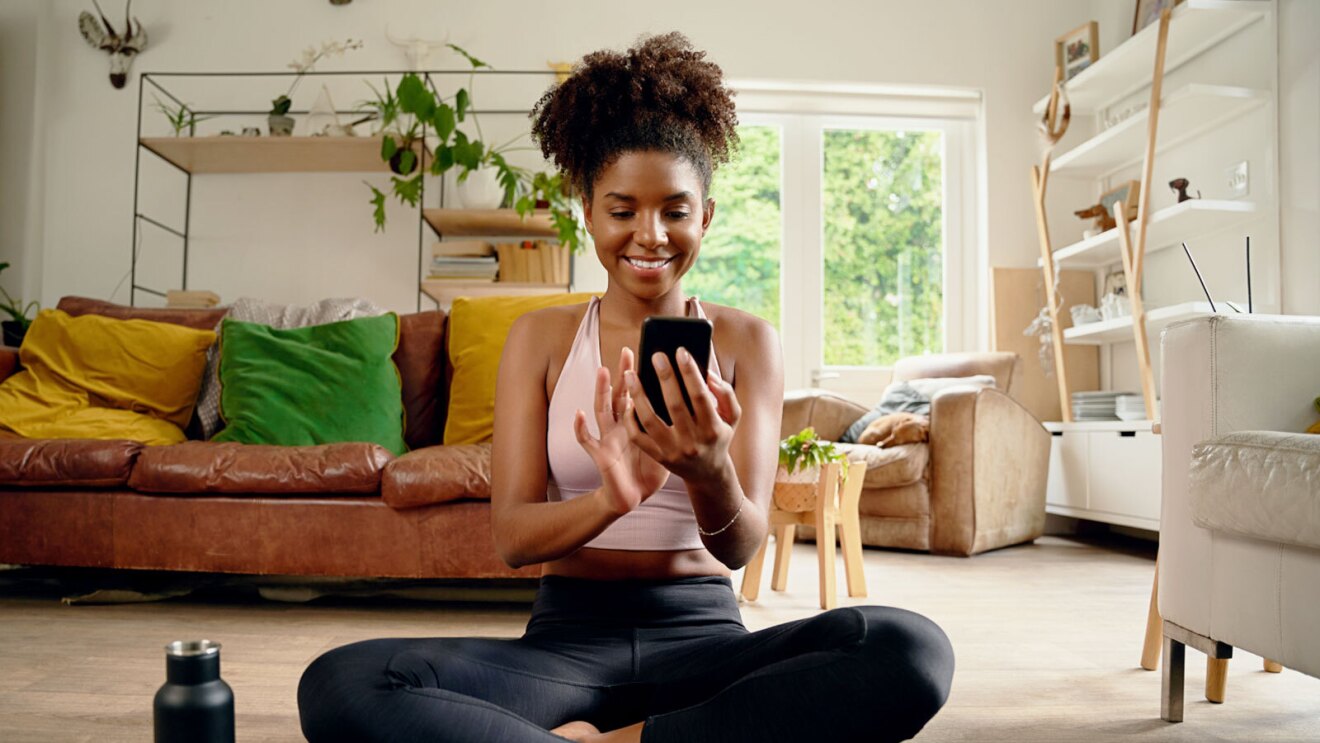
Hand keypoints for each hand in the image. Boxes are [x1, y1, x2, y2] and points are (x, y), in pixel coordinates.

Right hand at [574, 348, 669, 514]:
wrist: (635, 496)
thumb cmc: (652, 469)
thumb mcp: (668, 444)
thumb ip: (676, 423)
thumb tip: (692, 401)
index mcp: (639, 422)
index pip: (640, 393)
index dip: (644, 375)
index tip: (652, 354)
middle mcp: (621, 425)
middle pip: (620, 395)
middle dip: (623, 373)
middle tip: (628, 352)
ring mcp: (608, 438)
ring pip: (602, 410)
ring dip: (601, 390)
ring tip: (603, 371)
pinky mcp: (600, 455)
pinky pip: (586, 441)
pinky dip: (579, 428)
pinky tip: (579, 414)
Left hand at [624, 347, 741, 483]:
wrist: (708, 474)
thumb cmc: (719, 437)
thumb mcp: (732, 418)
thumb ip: (726, 394)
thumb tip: (708, 375)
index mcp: (713, 429)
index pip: (700, 396)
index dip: (690, 373)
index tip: (681, 351)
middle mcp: (693, 442)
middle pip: (675, 405)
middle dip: (665, 378)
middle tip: (656, 355)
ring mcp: (673, 452)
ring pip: (651, 420)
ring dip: (638, 395)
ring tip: (631, 374)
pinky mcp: (658, 458)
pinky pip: (639, 437)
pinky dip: (631, 419)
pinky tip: (627, 401)